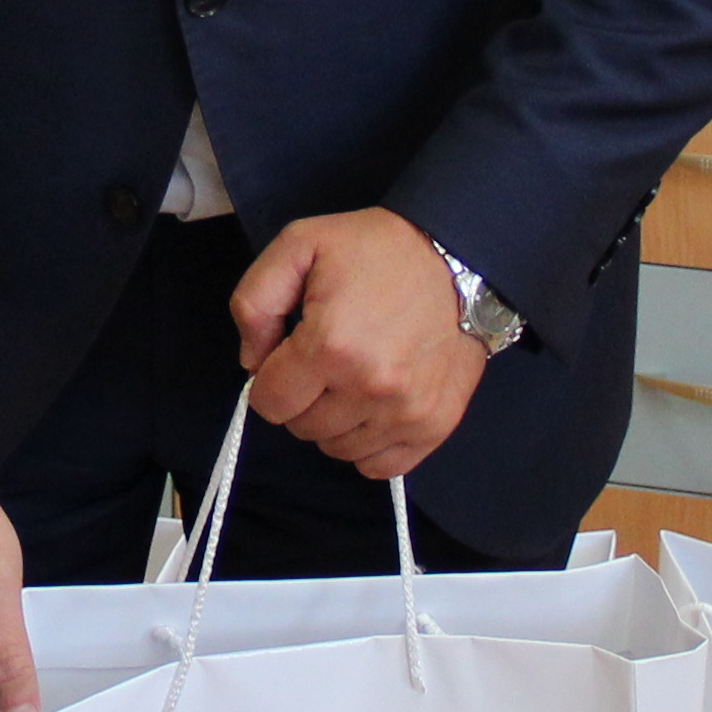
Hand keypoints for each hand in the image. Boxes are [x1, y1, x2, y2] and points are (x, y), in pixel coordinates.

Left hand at [230, 207, 487, 480]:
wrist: (459, 257)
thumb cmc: (375, 250)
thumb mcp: (299, 245)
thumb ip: (254, 302)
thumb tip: (252, 363)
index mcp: (330, 345)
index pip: (269, 402)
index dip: (269, 378)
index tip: (289, 355)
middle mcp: (370, 388)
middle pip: (301, 428)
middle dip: (301, 398)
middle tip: (324, 361)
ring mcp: (406, 412)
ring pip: (337, 449)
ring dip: (334, 422)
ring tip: (353, 378)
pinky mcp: (435, 426)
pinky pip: (380, 466)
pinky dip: (369, 446)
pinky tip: (374, 409)